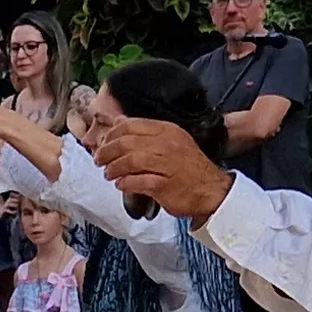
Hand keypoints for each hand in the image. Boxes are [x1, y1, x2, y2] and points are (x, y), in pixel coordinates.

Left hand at [93, 117, 232, 218]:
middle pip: (126, 143)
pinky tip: (121, 185)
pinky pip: (137, 181)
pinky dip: (125, 183)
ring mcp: (167, 165)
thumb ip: (145, 132)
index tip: (103, 144)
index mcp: (167, 131)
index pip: (130, 125)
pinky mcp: (165, 185)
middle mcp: (166, 145)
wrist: (211, 190)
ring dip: (114, 168)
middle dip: (107, 152)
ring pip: (130, 161)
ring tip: (108, 174)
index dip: (112, 135)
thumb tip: (118, 121)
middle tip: (99, 160)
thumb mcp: (171, 141)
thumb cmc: (188, 167)